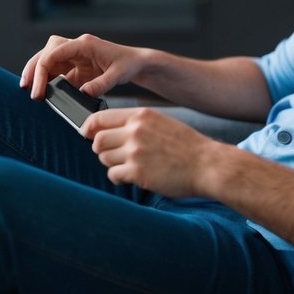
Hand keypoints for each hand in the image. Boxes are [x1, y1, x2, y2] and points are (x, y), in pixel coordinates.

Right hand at [20, 33, 143, 99]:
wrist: (137, 62)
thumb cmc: (129, 64)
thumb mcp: (118, 75)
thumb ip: (101, 84)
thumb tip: (83, 93)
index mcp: (84, 44)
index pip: (55, 52)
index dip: (43, 70)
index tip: (39, 90)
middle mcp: (76, 47)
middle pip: (47, 53)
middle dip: (34, 69)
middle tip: (26, 88)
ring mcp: (75, 56)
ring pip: (48, 61)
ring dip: (38, 74)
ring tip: (30, 91)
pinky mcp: (76, 66)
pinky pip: (57, 71)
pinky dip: (48, 81)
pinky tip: (44, 93)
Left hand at [83, 107, 219, 197]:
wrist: (207, 164)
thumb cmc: (186, 146)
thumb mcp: (161, 122)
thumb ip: (136, 124)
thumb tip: (107, 130)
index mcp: (141, 116)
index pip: (99, 118)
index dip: (88, 127)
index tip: (86, 134)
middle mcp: (136, 131)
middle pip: (97, 140)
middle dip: (101, 149)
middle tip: (114, 154)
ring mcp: (136, 152)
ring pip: (104, 158)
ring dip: (112, 164)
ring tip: (130, 165)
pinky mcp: (138, 172)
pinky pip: (113, 175)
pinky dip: (120, 177)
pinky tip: (134, 176)